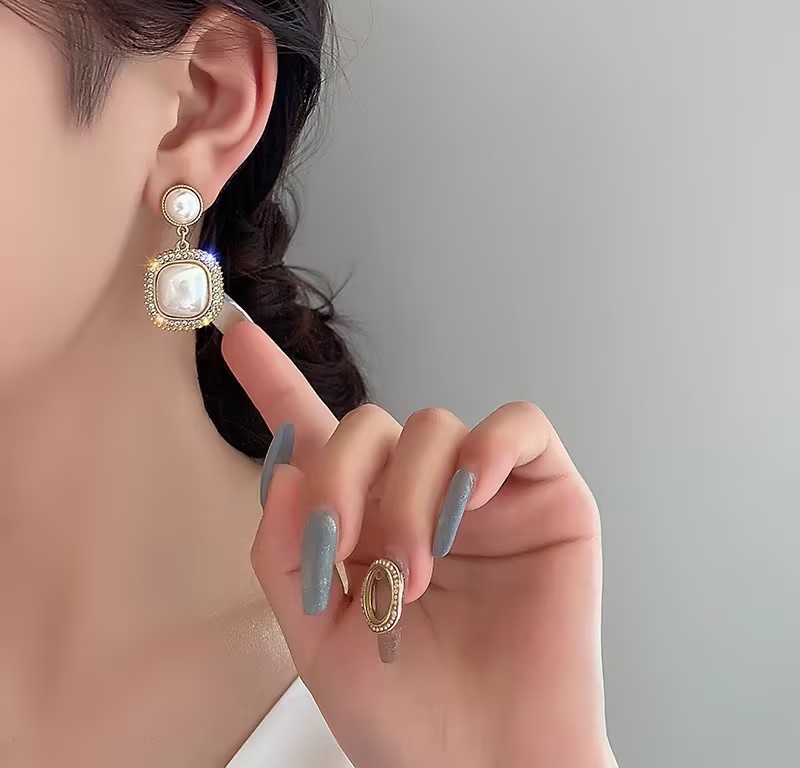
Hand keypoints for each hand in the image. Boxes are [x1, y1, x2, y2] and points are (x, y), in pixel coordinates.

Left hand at [223, 323, 614, 767]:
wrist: (485, 764)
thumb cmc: (405, 713)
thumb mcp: (314, 637)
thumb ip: (283, 549)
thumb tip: (280, 465)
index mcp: (362, 520)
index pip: (316, 433)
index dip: (273, 380)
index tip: (236, 333)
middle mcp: (419, 493)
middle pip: (370, 423)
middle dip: (347, 479)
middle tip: (350, 551)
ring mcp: (484, 492)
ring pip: (434, 427)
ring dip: (412, 494)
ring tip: (415, 569)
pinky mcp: (545, 496)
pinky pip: (520, 427)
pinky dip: (491, 446)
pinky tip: (470, 492)